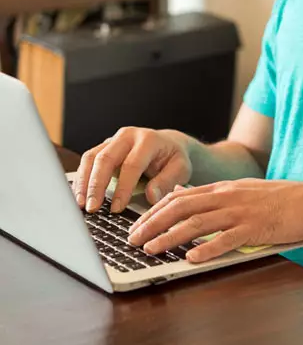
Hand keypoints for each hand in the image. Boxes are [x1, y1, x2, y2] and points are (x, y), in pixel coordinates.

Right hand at [74, 127, 192, 213]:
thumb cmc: (174, 158)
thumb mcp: (181, 168)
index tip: (116, 209)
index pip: (131, 164)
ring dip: (83, 182)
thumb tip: (152, 197)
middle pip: (106, 158)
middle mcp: (127, 136)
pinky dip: (81, 179)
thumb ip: (167, 181)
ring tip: (80, 205)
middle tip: (91, 208)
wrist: (168, 144)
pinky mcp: (103, 148)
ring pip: (91, 158)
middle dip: (96, 185)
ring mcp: (112, 140)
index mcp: (148, 140)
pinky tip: (79, 196)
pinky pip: (87, 161)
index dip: (123, 188)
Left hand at [127, 179, 302, 262]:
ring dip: (171, 237)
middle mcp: (228, 196)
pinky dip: (208, 248)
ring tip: (152, 249)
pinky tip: (192, 259)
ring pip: (198, 222)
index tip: (137, 224)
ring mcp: (241, 212)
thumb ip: (217, 198)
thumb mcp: (244, 193)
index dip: (154, 211)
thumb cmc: (279, 201)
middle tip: (132, 239)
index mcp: (224, 188)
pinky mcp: (256, 228)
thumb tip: (186, 202)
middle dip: (153, 223)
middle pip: (181, 207)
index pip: (180, 196)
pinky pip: (228, 239)